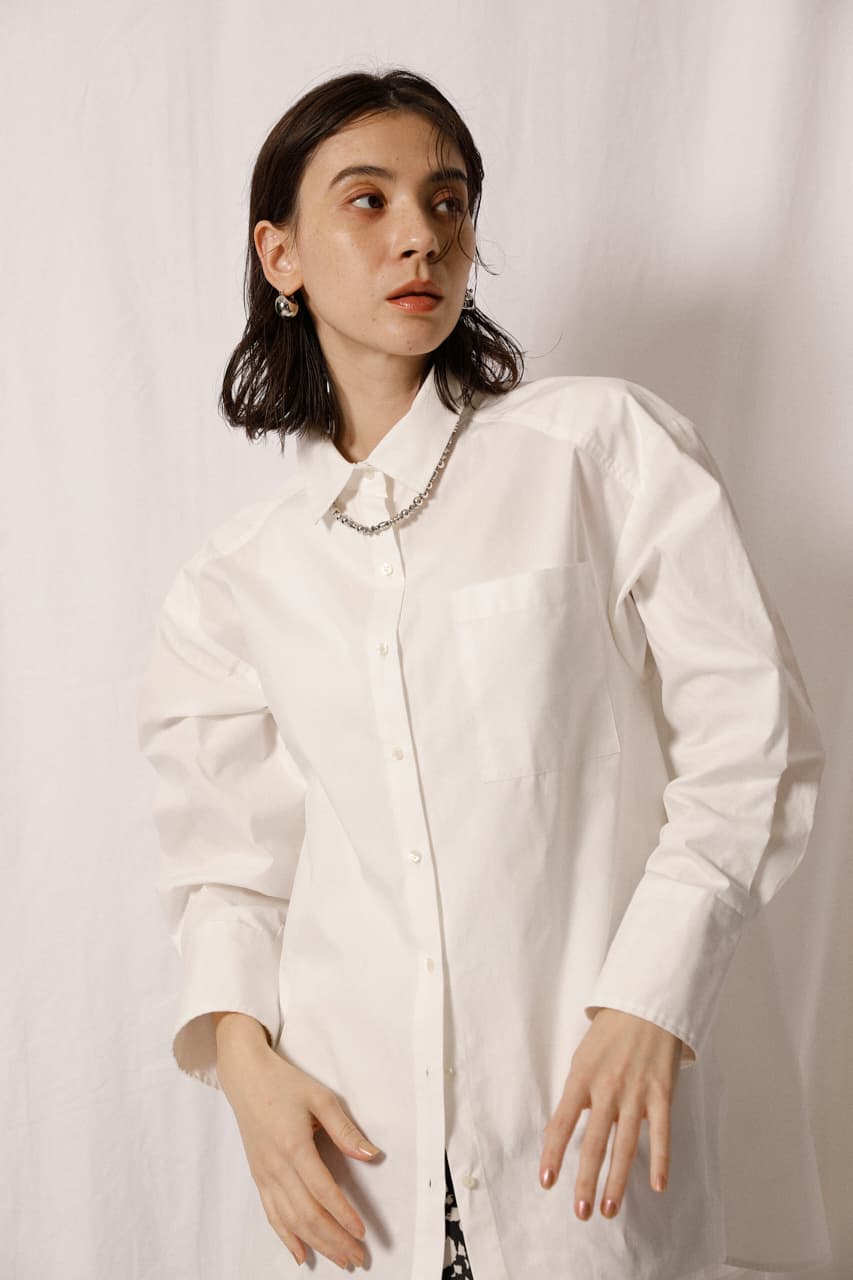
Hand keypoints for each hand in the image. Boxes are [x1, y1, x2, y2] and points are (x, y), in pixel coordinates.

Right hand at [217, 1035, 380, 1269]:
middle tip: (357, 1258)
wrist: (245, 1077)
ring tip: (339, 1259)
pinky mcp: (258, 1177)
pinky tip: (300, 1255)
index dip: (343, 1215)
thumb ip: (345, 1130)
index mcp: (294, 1146)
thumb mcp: (321, 1098)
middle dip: (334, 1239)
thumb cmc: (284, 1084)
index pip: (322, 1191)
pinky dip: (286, 1238)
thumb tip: (372, 1155)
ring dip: (316, 1244)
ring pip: (290, 1221)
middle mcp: (276, 1166)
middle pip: (307, 1214)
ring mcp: (264, 1175)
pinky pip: (271, 1215)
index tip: (361, 1233)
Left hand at [539, 1008, 681, 1220]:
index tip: (547, 1182)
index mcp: (581, 1078)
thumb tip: (554, 1131)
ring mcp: (636, 1093)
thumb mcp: (581, 1058)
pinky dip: (661, 1161)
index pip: (561, 1123)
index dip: (553, 1155)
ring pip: (625, 1146)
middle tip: (581, 1212)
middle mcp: (607, 1089)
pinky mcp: (662, 1093)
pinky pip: (661, 1133)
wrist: (645, 1006)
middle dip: (586, 1182)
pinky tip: (657, 1185)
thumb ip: (573, 1095)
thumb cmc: (609, 1033)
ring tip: (609, 1209)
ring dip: (617, 1181)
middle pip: (594, 1143)